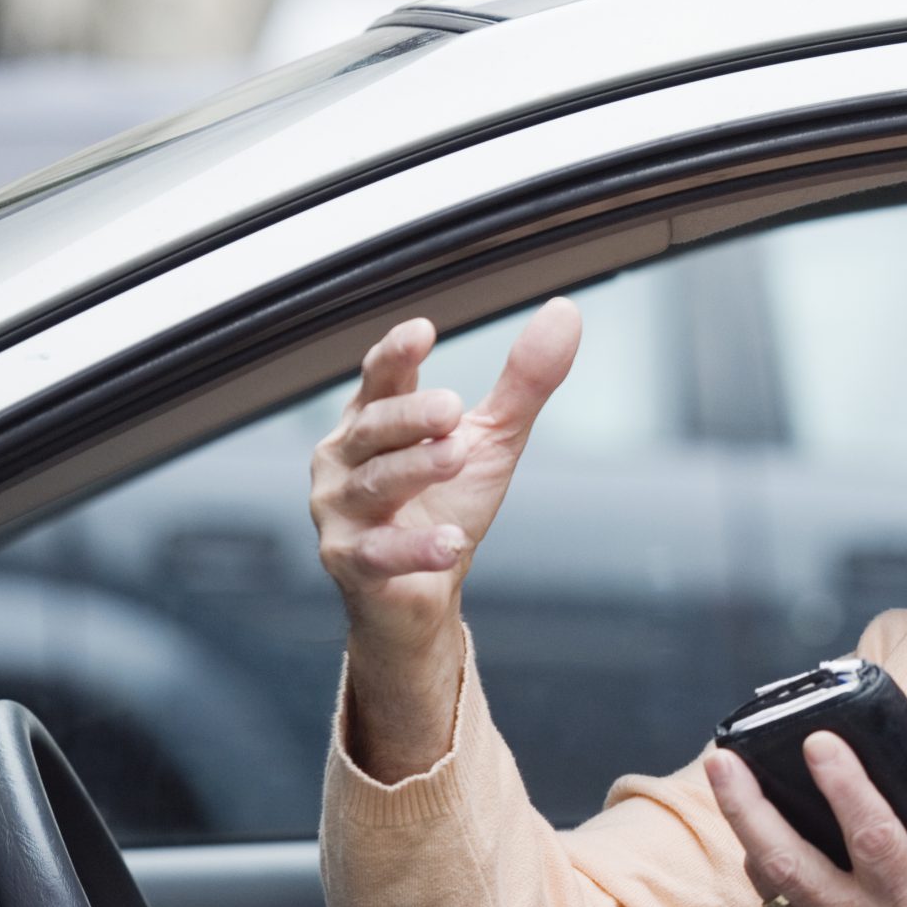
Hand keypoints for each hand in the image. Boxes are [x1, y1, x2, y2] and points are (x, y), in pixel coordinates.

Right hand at [310, 300, 580, 777]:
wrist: (426, 594)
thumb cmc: (447, 505)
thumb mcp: (492, 439)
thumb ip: (523, 382)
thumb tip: (564, 313)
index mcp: (375, 422)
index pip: (380, 379)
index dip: (395, 355)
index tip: (421, 332)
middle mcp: (347, 461)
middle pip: (372, 428)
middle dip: (409, 416)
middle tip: (451, 408)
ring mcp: (342, 514)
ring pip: (372, 484)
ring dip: (413, 470)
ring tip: (455, 455)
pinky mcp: (351, 564)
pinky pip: (378, 553)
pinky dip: (415, 548)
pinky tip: (450, 543)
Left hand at [704, 735, 906, 906]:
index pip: (872, 836)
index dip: (845, 787)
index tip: (820, 742)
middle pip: (788, 862)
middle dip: (750, 807)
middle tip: (726, 760)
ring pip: (767, 877)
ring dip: (740, 822)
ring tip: (725, 771)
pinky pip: (772, 891)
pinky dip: (759, 846)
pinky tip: (751, 812)